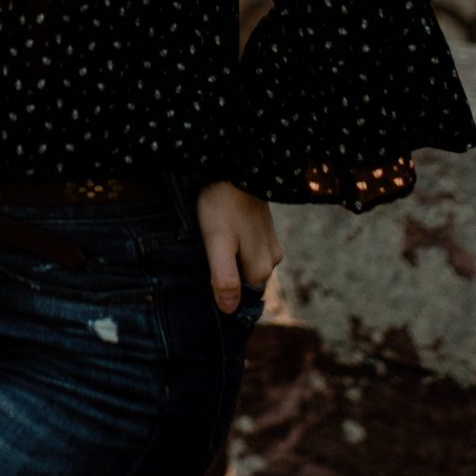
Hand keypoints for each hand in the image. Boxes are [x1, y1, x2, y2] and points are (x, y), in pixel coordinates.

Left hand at [196, 180, 282, 312]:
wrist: (236, 164)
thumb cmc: (222, 205)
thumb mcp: (217, 243)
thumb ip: (224, 277)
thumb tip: (229, 310)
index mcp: (261, 269)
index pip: (241, 298)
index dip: (221, 293)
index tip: (202, 277)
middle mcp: (272, 260)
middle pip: (244, 281)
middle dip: (226, 275)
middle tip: (203, 258)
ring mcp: (271, 243)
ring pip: (246, 263)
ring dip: (230, 259)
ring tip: (210, 242)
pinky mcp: (266, 228)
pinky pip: (250, 247)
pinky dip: (236, 245)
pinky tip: (222, 232)